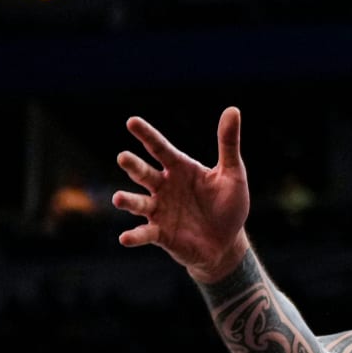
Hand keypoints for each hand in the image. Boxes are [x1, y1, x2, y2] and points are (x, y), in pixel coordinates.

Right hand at [114, 107, 251, 282]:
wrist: (227, 242)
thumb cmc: (228, 205)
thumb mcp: (233, 173)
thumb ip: (228, 143)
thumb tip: (233, 109)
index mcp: (181, 169)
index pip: (160, 148)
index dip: (147, 135)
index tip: (132, 121)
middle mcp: (165, 188)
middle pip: (145, 174)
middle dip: (134, 166)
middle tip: (123, 157)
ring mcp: (160, 211)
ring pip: (139, 203)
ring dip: (128, 201)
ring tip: (118, 198)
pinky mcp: (161, 234)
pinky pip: (145, 234)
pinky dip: (134, 235)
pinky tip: (125, 238)